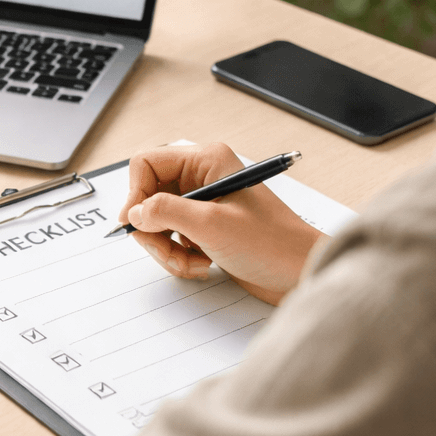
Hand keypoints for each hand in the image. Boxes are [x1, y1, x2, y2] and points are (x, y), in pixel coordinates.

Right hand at [121, 144, 325, 304]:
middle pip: (148, 197)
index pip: (147, 164)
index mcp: (206, 161)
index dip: (136, 194)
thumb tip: (135, 213)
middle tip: (168, 253)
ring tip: (190, 264)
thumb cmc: (272, 244)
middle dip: (153, 231)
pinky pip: (171, 239)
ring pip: (157, 222)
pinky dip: (178, 257)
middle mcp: (202, 178)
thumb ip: (166, 212)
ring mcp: (203, 205)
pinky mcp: (205, 229)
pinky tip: (201, 266)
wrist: (300, 274)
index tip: (136, 225)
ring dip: (166, 249)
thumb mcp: (212, 225)